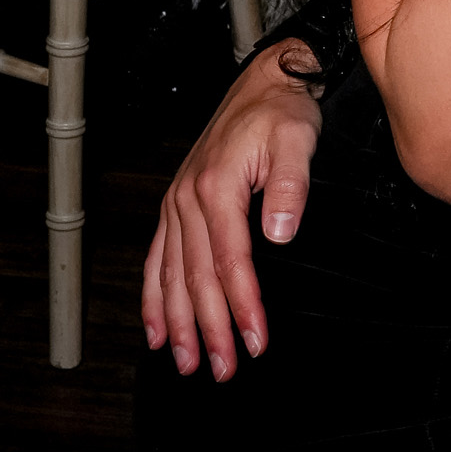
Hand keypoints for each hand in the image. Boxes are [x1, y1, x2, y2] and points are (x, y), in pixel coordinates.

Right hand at [142, 40, 323, 379]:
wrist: (265, 81)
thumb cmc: (283, 111)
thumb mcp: (297, 140)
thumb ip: (290, 186)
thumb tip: (281, 233)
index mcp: (217, 188)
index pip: (231, 261)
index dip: (243, 306)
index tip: (256, 340)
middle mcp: (188, 200)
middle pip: (197, 278)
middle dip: (209, 329)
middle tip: (225, 369)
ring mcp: (176, 204)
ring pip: (172, 276)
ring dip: (178, 324)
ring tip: (187, 364)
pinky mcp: (176, 206)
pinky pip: (156, 259)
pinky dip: (153, 298)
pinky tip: (155, 331)